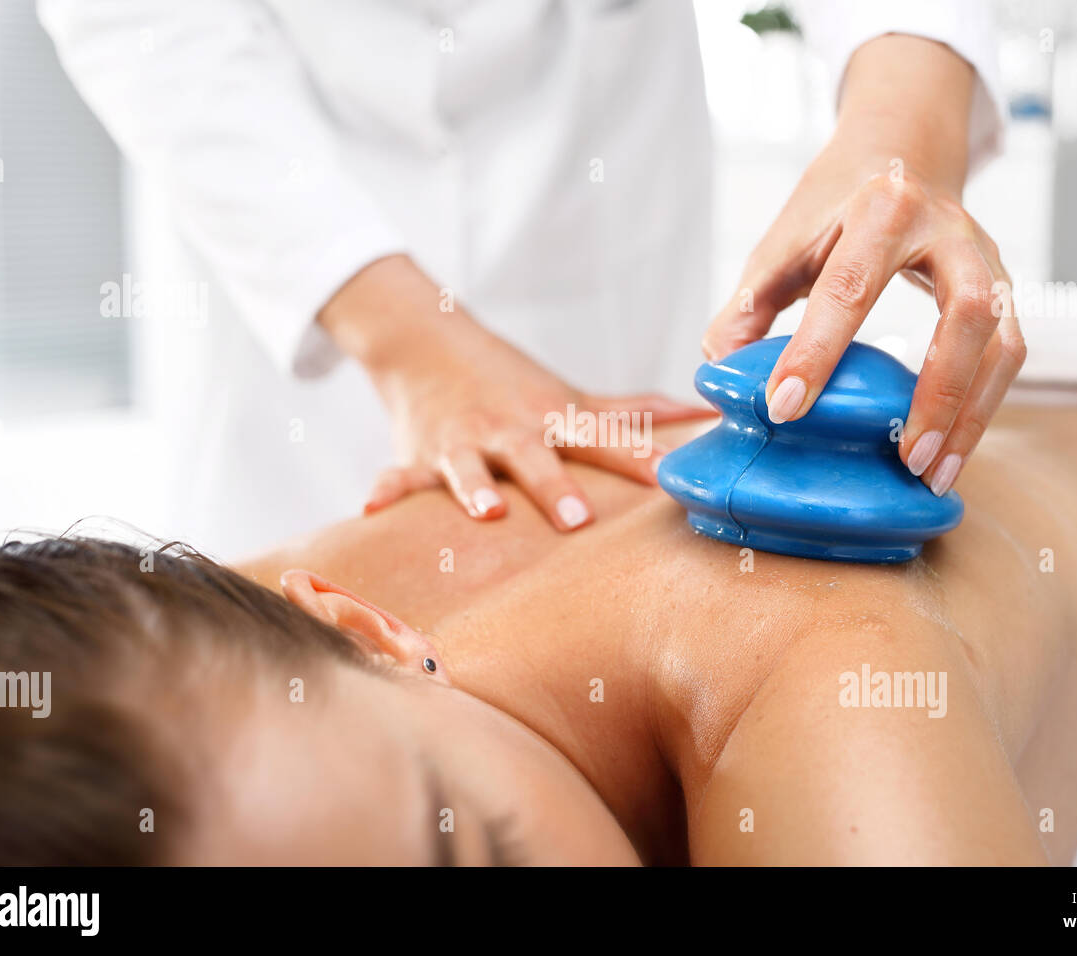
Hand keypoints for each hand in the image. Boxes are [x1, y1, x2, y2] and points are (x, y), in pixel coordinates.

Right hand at [320, 256, 710, 529]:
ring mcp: (462, 445)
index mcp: (551, 421)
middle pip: (536, 461)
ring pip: (467, 470)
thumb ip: (632, 412)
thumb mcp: (572, 398)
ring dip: (475, 488)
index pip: (600, 440)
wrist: (428, 343)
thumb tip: (701, 411)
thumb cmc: (513, 386)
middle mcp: (509, 433)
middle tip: (579, 520)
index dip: (634, 458)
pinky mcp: (419, 456)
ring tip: (488, 511)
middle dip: (556, 488)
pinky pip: (398, 477)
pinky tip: (375, 511)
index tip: (666, 479)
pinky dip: (386, 492)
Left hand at [703, 35, 1025, 496]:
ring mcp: (985, 257)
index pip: (846, 287)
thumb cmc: (835, 204)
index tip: (783, 408)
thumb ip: (748, 304)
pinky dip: (983, 407)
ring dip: (971, 413)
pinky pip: (1009, 353)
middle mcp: (946, 229)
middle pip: (962, 313)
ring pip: (1001, 341)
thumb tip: (719, 370)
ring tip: (933, 475)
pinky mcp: (1004, 286)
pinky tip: (951, 451)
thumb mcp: (784, 241)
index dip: (813, 351)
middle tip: (905, 458)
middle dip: (938, 390)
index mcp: (880, 209)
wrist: (902, 148)